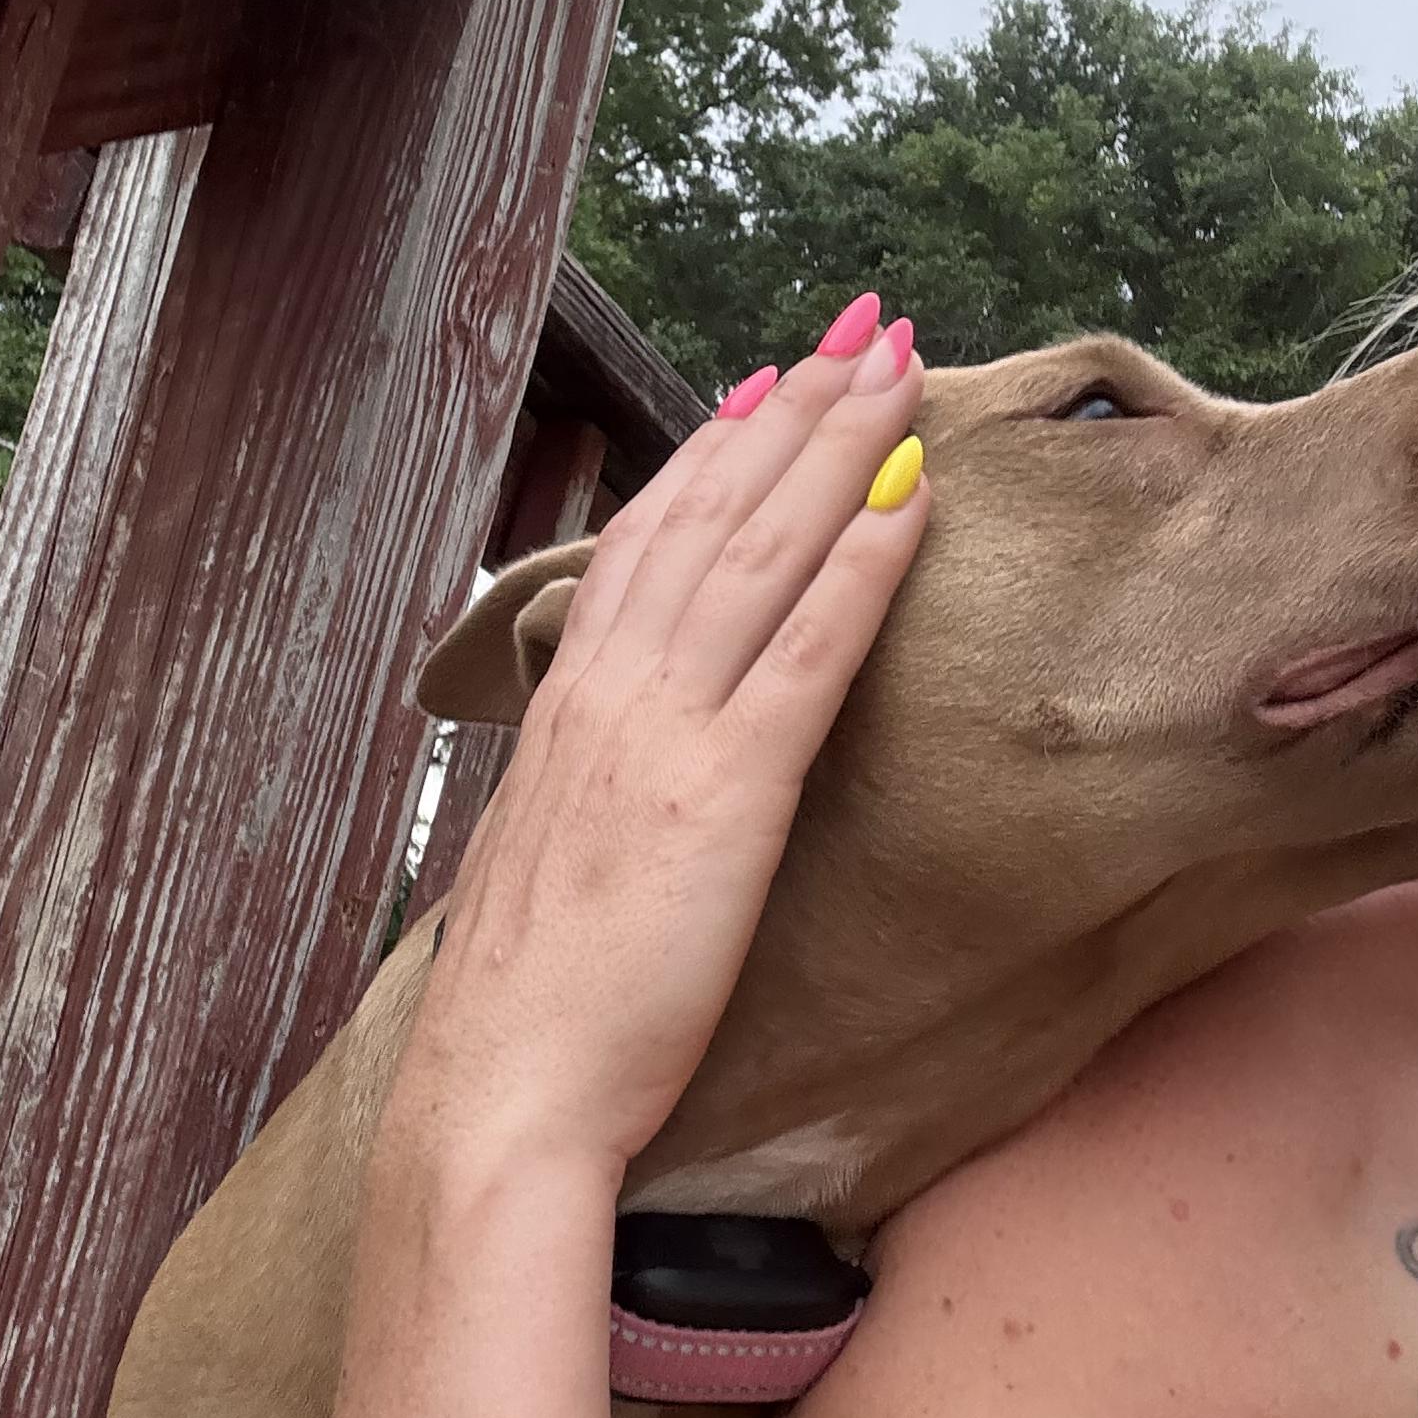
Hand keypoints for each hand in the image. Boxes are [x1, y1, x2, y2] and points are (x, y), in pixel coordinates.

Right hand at [386, 300, 927, 1184]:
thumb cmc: (528, 1009)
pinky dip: (864, 558)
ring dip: (840, 445)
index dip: (718, 452)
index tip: (772, 382)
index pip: (651, 540)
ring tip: (899, 363)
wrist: (503, 1094)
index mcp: (569, 706)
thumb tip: (618, 762)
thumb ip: (588, 786)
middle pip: (715, 513)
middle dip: (796, 408)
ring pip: (764, 550)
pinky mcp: (728, 792)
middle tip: (860, 323)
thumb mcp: (548, 859)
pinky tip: (914, 495)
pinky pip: (809, 649)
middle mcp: (612, 693)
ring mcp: (668, 733)